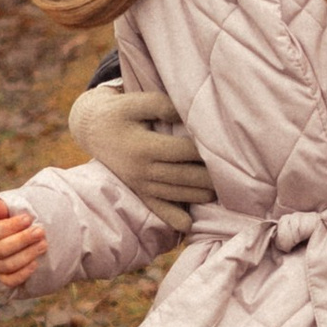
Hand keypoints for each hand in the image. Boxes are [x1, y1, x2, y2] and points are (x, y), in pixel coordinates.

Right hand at [0, 192, 47, 288]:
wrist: (30, 232)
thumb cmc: (18, 218)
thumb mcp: (10, 209)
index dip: (9, 226)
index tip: (29, 218)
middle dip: (22, 240)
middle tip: (41, 231)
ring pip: (6, 265)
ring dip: (27, 255)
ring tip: (43, 245)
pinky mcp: (4, 277)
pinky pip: (9, 280)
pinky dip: (22, 273)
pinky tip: (35, 264)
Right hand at [69, 83, 211, 223]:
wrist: (92, 128)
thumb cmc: (120, 111)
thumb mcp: (136, 101)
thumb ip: (163, 105)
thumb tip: (188, 115)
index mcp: (145, 147)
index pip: (183, 151)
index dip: (205, 150)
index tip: (225, 148)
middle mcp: (143, 169)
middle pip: (184, 176)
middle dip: (210, 177)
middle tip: (234, 176)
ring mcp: (140, 183)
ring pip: (176, 193)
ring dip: (200, 195)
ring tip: (222, 193)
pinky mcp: (138, 190)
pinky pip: (157, 208)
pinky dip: (173, 218)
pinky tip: (188, 225)